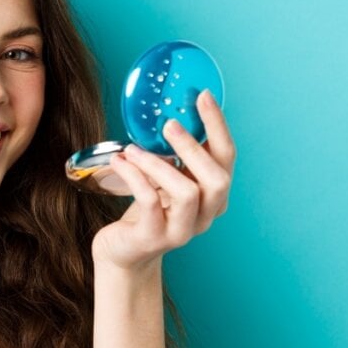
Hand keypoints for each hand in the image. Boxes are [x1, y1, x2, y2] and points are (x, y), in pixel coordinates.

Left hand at [92, 89, 235, 271]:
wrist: (123, 252)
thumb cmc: (146, 210)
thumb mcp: (165, 180)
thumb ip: (175, 156)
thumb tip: (171, 110)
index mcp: (213, 195)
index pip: (227, 158)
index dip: (218, 126)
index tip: (203, 96)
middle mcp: (205, 215)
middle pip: (218, 180)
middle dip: (194, 148)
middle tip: (168, 124)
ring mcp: (182, 231)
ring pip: (186, 193)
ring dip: (159, 165)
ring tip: (132, 149)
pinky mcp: (153, 238)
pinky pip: (151, 202)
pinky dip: (135, 177)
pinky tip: (120, 162)